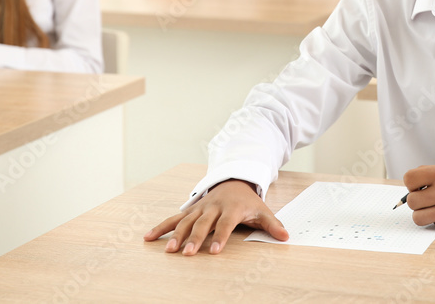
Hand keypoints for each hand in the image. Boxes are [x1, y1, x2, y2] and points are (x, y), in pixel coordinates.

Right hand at [144, 179, 287, 255]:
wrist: (234, 180)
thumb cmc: (248, 200)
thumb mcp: (262, 210)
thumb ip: (272, 224)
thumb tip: (286, 236)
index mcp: (231, 208)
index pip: (225, 224)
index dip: (220, 237)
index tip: (213, 252)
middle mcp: (213, 207)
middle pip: (203, 224)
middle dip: (194, 238)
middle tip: (186, 253)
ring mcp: (200, 208)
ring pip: (186, 221)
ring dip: (175, 235)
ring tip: (168, 250)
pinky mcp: (191, 210)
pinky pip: (174, 218)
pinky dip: (161, 227)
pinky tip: (148, 237)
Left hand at [403, 164, 434, 230]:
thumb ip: (430, 175)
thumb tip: (410, 186)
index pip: (409, 179)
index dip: (412, 184)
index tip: (418, 186)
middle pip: (411, 201)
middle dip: (416, 201)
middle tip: (426, 198)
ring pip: (418, 217)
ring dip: (423, 214)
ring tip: (433, 208)